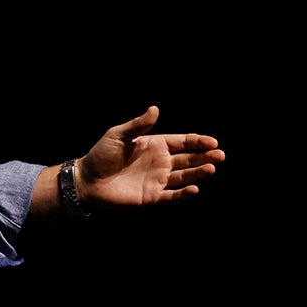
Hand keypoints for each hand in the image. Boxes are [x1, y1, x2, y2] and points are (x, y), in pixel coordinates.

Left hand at [76, 105, 224, 207]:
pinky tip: (195, 188)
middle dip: (205, 157)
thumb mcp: (118, 135)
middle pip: (188, 159)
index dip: (198, 142)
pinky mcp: (152, 197)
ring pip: (185, 176)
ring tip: (212, 168)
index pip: (182, 142)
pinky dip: (184, 194)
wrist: (86, 180)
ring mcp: (158, 180)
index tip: (213, 142)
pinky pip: (172, 196)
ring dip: (199, 173)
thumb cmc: (101, 155)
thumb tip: (155, 108)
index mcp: (154, 145)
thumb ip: (138, 124)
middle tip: (220, 155)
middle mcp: (160, 163)